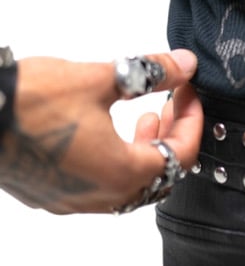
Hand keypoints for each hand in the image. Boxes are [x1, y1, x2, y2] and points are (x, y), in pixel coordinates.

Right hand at [0, 50, 202, 212]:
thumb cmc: (31, 100)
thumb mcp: (102, 78)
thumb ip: (151, 72)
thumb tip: (185, 64)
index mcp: (120, 173)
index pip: (180, 156)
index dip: (192, 121)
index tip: (188, 92)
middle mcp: (98, 197)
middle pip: (158, 178)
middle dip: (171, 138)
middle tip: (172, 104)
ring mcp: (70, 201)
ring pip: (127, 187)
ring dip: (142, 151)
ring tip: (141, 115)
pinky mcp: (47, 195)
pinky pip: (96, 187)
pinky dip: (113, 161)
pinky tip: (101, 129)